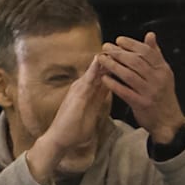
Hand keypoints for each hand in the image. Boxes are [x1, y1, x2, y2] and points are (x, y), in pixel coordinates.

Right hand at [27, 55, 110, 184]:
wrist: (59, 139)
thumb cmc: (74, 130)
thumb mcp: (91, 114)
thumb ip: (97, 103)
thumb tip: (105, 98)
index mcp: (88, 93)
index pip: (103, 76)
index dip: (114, 66)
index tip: (125, 56)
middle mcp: (82, 88)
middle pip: (99, 70)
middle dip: (109, 59)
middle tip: (121, 45)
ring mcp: (78, 89)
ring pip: (94, 71)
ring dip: (102, 59)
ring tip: (112, 46)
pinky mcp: (76, 94)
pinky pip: (88, 79)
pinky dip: (94, 69)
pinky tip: (100, 59)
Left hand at [98, 32, 184, 143]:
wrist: (168, 121)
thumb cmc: (162, 94)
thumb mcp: (163, 73)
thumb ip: (155, 54)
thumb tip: (150, 35)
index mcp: (163, 70)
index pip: (147, 52)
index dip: (132, 44)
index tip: (118, 40)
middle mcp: (158, 79)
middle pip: (136, 62)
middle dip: (119, 53)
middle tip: (106, 48)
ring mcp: (150, 92)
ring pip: (129, 75)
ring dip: (113, 66)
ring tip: (101, 59)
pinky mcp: (141, 104)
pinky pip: (125, 92)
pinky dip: (113, 84)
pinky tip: (104, 78)